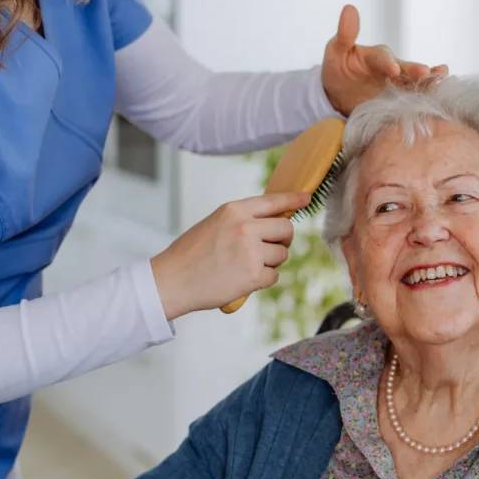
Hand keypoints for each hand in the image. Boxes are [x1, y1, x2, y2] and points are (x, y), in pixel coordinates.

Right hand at [150, 191, 310, 319]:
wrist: (172, 280)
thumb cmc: (189, 255)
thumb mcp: (214, 224)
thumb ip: (240, 221)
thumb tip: (270, 224)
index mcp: (233, 210)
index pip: (272, 201)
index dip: (293, 199)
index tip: (306, 198)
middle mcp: (245, 227)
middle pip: (285, 229)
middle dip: (282, 240)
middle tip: (268, 248)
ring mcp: (251, 251)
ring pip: (282, 254)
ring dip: (271, 262)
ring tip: (246, 266)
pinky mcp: (254, 275)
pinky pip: (274, 276)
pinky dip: (262, 280)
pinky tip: (243, 279)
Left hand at [321, 4, 447, 115]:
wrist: (339, 94)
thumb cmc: (338, 68)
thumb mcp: (336, 51)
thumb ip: (345, 35)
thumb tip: (349, 8)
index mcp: (377, 56)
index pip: (383, 58)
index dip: (388, 63)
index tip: (393, 70)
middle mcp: (393, 68)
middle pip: (406, 69)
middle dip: (415, 71)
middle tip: (425, 72)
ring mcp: (398, 85)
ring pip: (416, 83)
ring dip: (429, 82)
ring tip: (442, 80)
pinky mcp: (400, 102)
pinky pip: (414, 100)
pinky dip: (425, 100)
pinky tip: (437, 100)